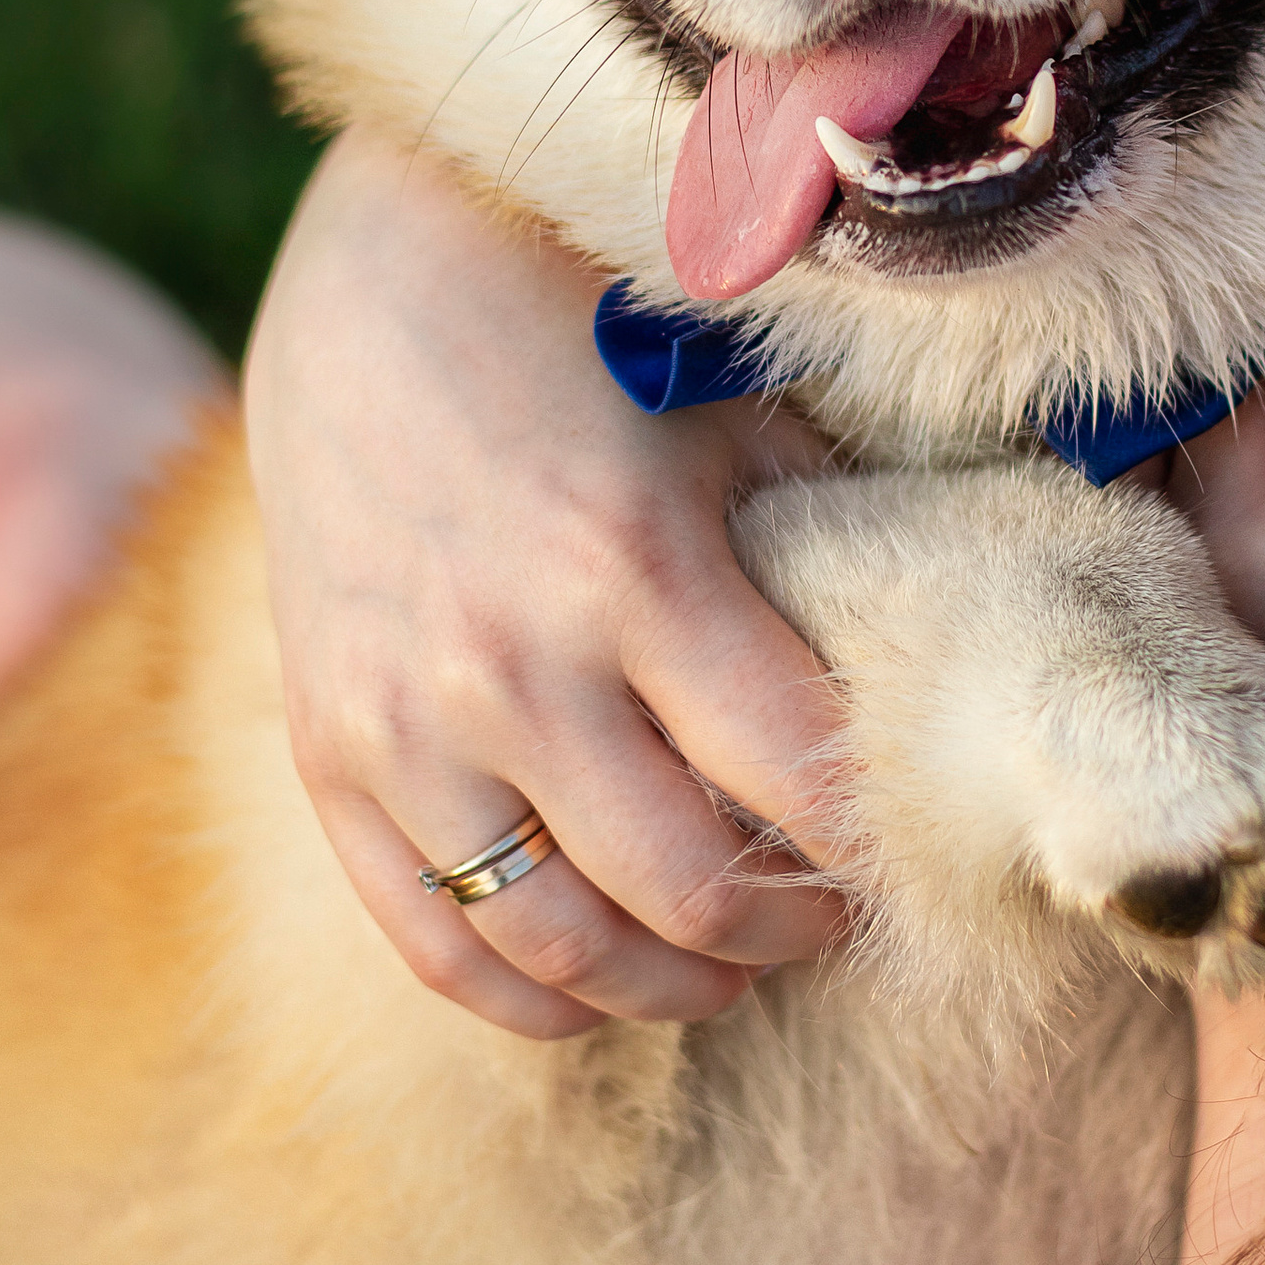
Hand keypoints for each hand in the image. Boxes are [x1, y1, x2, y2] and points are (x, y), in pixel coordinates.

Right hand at [244, 132, 850, 1039]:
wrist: (377, 270)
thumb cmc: (593, 331)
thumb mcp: (733, 415)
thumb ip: (827, 550)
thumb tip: (940, 681)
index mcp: (635, 571)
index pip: (795, 791)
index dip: (868, 854)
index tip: (902, 859)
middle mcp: (509, 664)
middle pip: (682, 894)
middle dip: (778, 933)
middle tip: (821, 920)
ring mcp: (400, 719)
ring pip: (552, 943)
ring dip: (660, 984)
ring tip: (720, 966)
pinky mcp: (324, 745)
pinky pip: (423, 932)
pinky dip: (517, 993)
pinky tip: (589, 990)